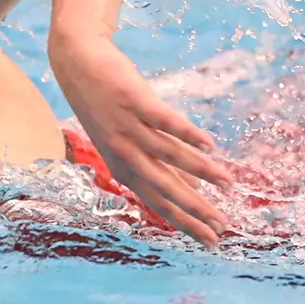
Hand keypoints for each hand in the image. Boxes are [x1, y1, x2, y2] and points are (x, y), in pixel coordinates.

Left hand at [49, 31, 233, 244]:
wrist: (77, 65)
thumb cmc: (107, 105)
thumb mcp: (127, 141)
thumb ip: (158, 163)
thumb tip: (191, 186)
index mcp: (122, 167)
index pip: (158, 203)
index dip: (185, 222)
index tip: (210, 239)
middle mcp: (124, 153)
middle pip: (164, 187)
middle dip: (195, 208)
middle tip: (222, 224)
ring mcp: (128, 127)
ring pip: (169, 156)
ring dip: (201, 171)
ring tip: (227, 183)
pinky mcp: (134, 101)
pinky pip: (165, 122)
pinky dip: (188, 134)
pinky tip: (210, 145)